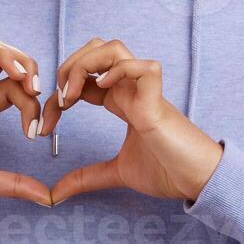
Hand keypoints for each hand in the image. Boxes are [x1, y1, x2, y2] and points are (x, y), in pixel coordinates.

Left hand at [36, 38, 223, 204]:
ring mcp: (146, 91)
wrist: (198, 181)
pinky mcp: (159, 101)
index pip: (83, 78)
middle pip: (96, 49)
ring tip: (73, 94)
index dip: (58, 94)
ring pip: (114, 48)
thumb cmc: (167, 172)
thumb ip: (85, 179)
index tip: (45, 127)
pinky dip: (119, 70)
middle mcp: (131, 89)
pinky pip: (143, 66)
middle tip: (59, 101)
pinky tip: (102, 88)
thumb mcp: (116, 174)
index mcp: (122, 101)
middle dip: (68, 67)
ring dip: (86, 64)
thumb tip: (53, 195)